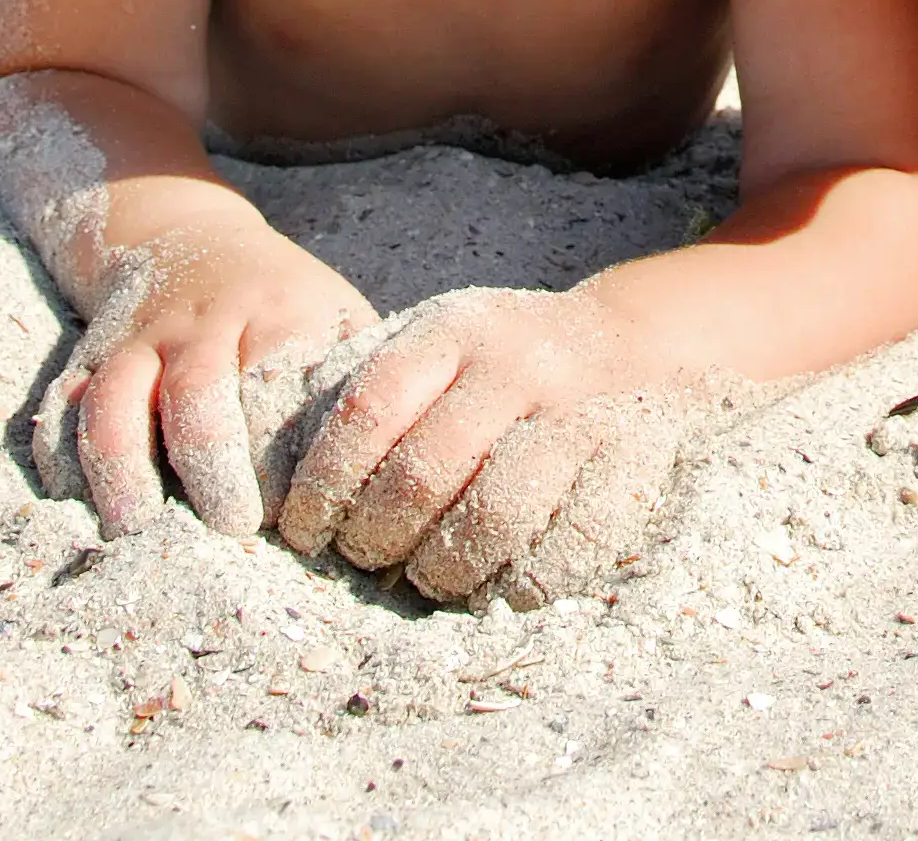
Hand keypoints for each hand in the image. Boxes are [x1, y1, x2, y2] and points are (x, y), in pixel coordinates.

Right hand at [32, 222, 379, 540]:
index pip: (278, 386)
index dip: (284, 454)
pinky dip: (58, 453)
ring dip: (122, 470)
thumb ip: (356, 376)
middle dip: (212, 469)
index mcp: (276, 313)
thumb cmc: (282, 300)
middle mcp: (201, 325)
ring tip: (134, 534)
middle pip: (197, 395)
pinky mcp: (89, 358)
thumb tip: (392, 462)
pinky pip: (61, 406)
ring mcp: (138, 341)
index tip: (297, 515)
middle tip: (230, 532)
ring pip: (115, 401)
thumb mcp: (335, 312)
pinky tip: (70, 501)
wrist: (188, 237)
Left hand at [276, 286, 709, 606]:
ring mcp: (579, 415)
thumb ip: (375, 388)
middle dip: (376, 536)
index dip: (323, 482)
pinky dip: (522, 584)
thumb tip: (279, 477)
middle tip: (364, 559)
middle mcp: (517, 365)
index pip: (368, 409)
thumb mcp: (440, 340)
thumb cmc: (505, 359)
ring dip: (444, 567)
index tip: (303, 530)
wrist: (638, 341)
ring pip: (494, 515)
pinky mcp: (629, 466)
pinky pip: (568, 546)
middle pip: (423, 473)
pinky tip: (495, 587)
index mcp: (456, 330)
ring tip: (426, 578)